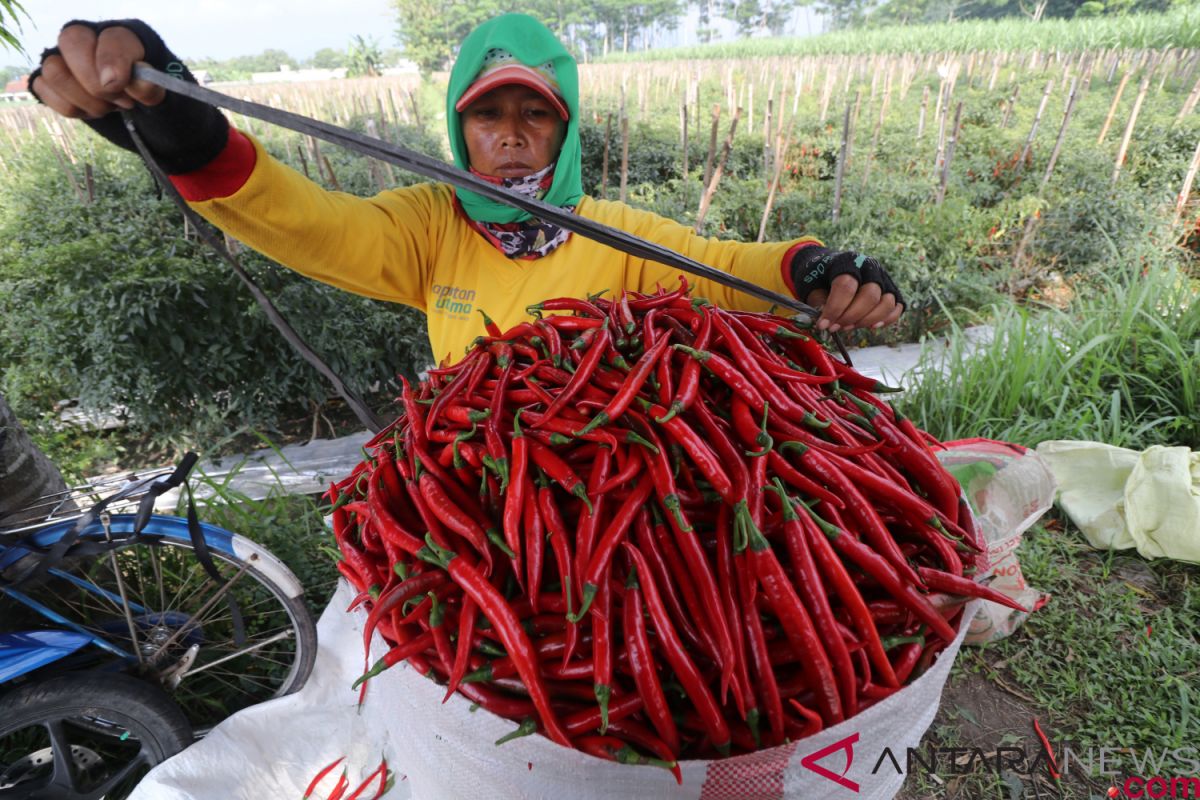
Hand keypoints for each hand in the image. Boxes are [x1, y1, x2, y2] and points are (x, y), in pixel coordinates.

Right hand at [27, 20, 227, 175]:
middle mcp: (93, 39)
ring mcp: (68, 58)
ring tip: (110, 108)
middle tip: (123, 103)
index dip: (113, 62)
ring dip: (84, 99)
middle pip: (71, 41)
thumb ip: (154, 88)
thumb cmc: (165, 108)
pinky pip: (43, 87)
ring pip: (53, 68)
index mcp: (126, 36)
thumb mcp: (170, 101)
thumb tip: (134, 80)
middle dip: (95, 82)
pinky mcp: (54, 81)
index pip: (111, 37)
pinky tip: (92, 112)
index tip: (122, 88)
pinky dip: (70, 108)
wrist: (154, 129)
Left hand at [790, 246, 904, 331]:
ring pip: (887, 302)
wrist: (829, 267)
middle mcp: (870, 267)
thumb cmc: (820, 278)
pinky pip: (896, 308)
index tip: (823, 324)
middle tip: (836, 327)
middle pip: (870, 295)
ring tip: (849, 327)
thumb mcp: (813, 286)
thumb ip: (820, 301)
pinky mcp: (892, 290)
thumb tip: (827, 320)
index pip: (846, 285)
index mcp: (848, 261)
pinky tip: (870, 327)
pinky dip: (886, 320)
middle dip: (852, 316)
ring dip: (868, 320)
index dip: (835, 308)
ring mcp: (884, 278)